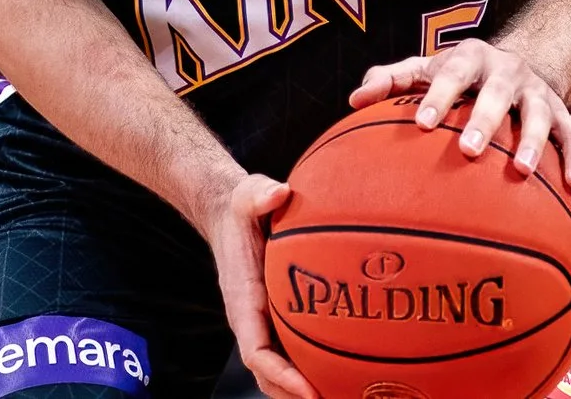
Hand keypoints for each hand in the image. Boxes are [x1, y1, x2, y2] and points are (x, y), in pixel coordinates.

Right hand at [195, 172, 318, 398]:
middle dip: (294, 394)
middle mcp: (251, 318)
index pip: (257, 352)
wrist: (229, 211)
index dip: (281, 376)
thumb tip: (280, 192)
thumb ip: (261, 194)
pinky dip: (309, 366)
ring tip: (341, 393)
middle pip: (268, 374)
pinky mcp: (274, 315)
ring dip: (301, 386)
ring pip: (278, 368)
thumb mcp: (249, 194)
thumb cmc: (242, 207)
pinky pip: (289, 349)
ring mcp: (262, 320)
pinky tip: (340, 368)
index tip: (309, 390)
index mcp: (243, 299)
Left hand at [350, 38, 570, 187]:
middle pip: (498, 92)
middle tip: (469, 150)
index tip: (421, 124)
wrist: (521, 61)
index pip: (452, 73)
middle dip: (485, 119)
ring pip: (541, 114)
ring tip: (523, 173)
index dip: (438, 96)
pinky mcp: (563, 113)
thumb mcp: (427, 69)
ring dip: (534, 142)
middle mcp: (508, 71)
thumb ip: (391, 80)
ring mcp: (538, 93)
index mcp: (471, 58)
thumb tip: (353, 100)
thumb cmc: (460, 75)